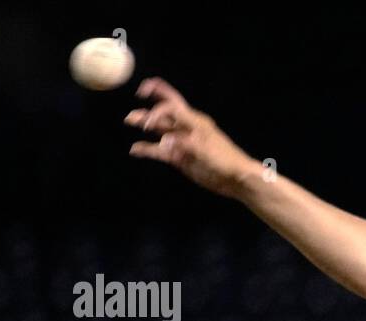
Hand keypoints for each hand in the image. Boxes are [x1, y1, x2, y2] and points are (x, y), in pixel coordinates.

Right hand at [125, 77, 257, 197]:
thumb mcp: (206, 149)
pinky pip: (160, 152)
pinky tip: (135, 150)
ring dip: (146, 124)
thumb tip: (163, 142)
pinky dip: (148, 150)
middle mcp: (186, 129)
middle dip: (151, 105)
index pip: (172, 105)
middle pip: (165, 112)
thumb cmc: (225, 160)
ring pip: (160, 130)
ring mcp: (182, 143)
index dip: (158, 109)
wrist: (235, 179)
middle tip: (138, 96)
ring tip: (129, 120)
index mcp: (194, 121)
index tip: (149, 123)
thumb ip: (184, 144)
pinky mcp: (180, 158)